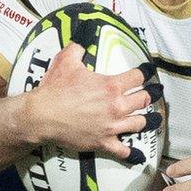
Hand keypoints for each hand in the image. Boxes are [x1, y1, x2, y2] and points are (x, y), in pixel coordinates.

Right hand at [23, 43, 161, 161]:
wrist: (40, 116)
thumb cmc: (54, 89)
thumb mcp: (66, 61)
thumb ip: (78, 48)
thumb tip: (83, 38)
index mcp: (111, 86)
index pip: (139, 77)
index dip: (144, 73)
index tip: (147, 73)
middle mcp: (116, 106)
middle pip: (144, 99)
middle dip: (147, 96)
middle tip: (149, 95)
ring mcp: (112, 126)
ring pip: (140, 123)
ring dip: (144, 120)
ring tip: (147, 118)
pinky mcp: (103, 142)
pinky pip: (123, 150)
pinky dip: (130, 152)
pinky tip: (135, 152)